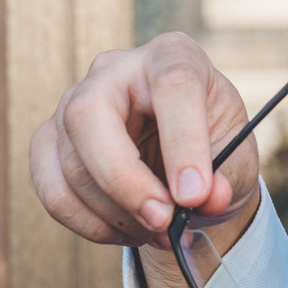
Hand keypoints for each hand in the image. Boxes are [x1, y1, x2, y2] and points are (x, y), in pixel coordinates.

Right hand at [28, 33, 263, 287]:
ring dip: (116, 214)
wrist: (183, 161)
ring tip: (159, 230)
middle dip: (125, 180)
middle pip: (90, 112)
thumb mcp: (237, 160)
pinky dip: (90, 225)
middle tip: (163, 222)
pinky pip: (53, 190)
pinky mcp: (50, 141)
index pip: (172, 84)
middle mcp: (115, 70)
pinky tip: (127, 230)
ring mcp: (73, 103)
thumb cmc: (213, 147)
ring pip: (71, 163)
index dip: (183, 142)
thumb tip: (206, 198)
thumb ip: (227, 178)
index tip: (195, 195)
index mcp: (172, 56)